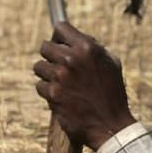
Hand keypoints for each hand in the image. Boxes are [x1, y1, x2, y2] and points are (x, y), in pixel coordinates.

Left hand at [33, 21, 135, 150]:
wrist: (110, 125)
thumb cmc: (113, 94)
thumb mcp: (111, 64)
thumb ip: (93, 49)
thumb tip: (75, 41)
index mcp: (87, 48)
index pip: (61, 27)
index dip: (59, 35)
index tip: (60, 42)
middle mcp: (71, 59)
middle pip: (45, 46)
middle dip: (51, 55)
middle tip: (60, 66)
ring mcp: (60, 77)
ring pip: (39, 66)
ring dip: (47, 74)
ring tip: (61, 83)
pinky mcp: (52, 94)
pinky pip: (40, 86)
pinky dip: (48, 91)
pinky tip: (61, 96)